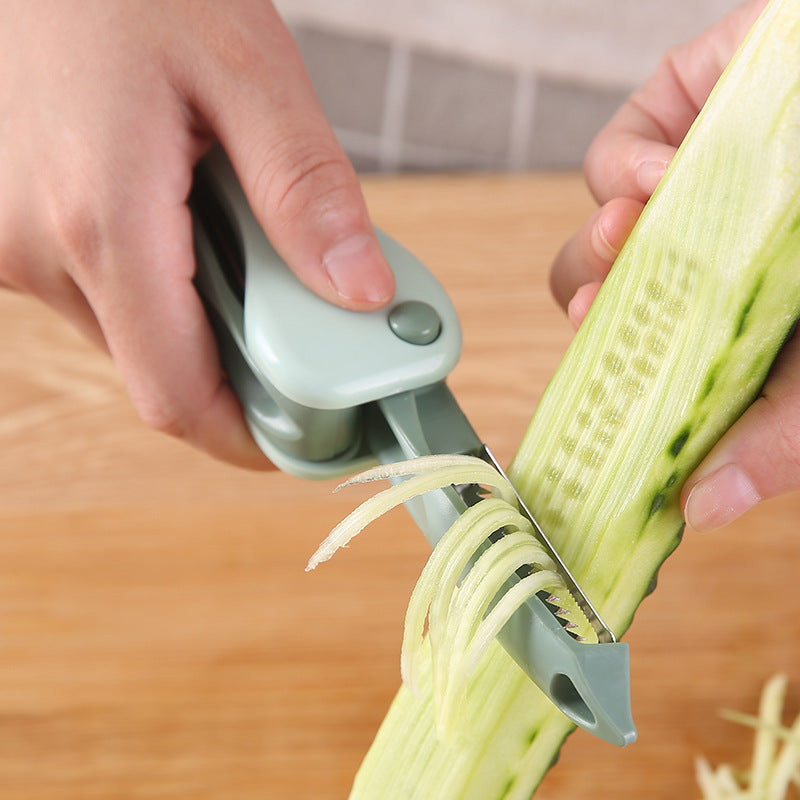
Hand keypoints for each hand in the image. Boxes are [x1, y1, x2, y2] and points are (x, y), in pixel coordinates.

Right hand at [0, 0, 394, 468]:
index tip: (310, 440)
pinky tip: (192, 225)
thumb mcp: (247, 68)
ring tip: (246, 245)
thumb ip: (306, 189)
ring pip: (136, 339)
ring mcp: (15, 245)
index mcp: (101, 221)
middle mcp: (39, 250)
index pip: (179, 396)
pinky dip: (166, 289)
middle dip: (245, 372)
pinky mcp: (15, 231)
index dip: (250, 438)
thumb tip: (362, 292)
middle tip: (306, 329)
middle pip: (163, 374)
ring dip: (205, 322)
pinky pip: (108, 298)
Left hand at [549, 0, 799, 532]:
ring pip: (594, 229)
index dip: (604, 364)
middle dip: (593, 298)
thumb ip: (775, 437)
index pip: (636, 351)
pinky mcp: (675, 113)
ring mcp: (680, 183)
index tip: (599, 370)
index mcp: (722, 311)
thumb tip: (699, 513)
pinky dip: (625, 169)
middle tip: (599, 304)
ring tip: (633, 230)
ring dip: (600, 240)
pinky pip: (612, 155)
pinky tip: (668, 174)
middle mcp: (694, 251)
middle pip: (598, 292)